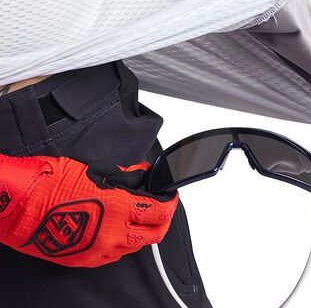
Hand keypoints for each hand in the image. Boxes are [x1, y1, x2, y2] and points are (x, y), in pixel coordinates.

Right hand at [0, 153, 178, 267]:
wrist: (19, 206)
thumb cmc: (52, 183)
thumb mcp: (97, 170)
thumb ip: (128, 176)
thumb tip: (143, 174)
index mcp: (119, 208)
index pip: (160, 212)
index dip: (171, 203)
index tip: (170, 196)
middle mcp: (114, 234)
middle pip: (155, 234)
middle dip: (162, 220)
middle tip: (160, 207)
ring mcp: (100, 250)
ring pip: (135, 245)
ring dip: (141, 230)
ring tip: (134, 215)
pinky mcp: (87, 260)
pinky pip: (114, 254)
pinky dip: (121, 241)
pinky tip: (114, 227)